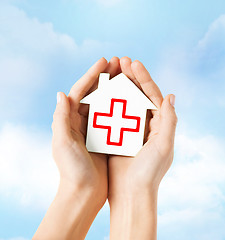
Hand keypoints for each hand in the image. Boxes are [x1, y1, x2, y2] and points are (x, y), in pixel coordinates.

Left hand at [34, 57, 120, 239]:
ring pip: (105, 102)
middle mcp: (81, 121)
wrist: (84, 193)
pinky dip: (121, 106)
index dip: (91, 75)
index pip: (79, 91)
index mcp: (69, 120)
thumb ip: (60, 119)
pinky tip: (132, 98)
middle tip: (118, 62)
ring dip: (115, 88)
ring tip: (126, 75)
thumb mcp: (63, 144)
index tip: (104, 61)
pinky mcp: (105, 137)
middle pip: (94, 93)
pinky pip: (114, 116)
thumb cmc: (72, 171)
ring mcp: (94, 128)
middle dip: (105, 77)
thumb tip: (61, 93)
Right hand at [108, 57, 176, 239]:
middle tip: (120, 61)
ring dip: (118, 86)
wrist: (131, 193)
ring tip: (111, 71)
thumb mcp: (164, 146)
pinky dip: (108, 102)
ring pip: (124, 102)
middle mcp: (146, 124)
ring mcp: (130, 128)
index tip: (133, 63)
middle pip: (138, 95)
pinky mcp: (117, 135)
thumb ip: (170, 121)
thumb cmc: (149, 173)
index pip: (153, 95)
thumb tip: (171, 96)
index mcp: (159, 124)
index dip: (144, 78)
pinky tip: (101, 91)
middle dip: (131, 77)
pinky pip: (112, 114)